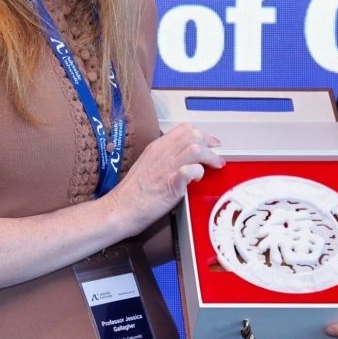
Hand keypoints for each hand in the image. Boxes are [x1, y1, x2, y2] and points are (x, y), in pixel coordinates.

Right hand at [107, 122, 223, 233]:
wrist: (120, 209)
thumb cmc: (133, 193)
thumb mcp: (147, 165)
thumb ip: (164, 158)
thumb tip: (183, 157)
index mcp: (156, 147)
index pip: (183, 129)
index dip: (202, 134)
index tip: (210, 143)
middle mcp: (162, 154)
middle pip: (193, 135)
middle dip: (210, 144)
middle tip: (216, 156)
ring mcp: (166, 169)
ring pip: (195, 149)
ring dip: (210, 157)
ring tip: (214, 167)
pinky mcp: (170, 186)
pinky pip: (188, 171)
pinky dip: (198, 172)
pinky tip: (197, 179)